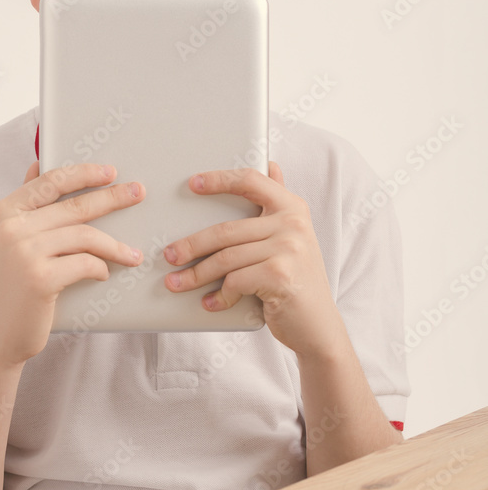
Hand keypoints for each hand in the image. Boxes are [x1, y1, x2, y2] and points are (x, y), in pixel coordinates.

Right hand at [0, 161, 144, 366]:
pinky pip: (86, 263)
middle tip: (138, 193)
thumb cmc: (10, 288)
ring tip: (133, 254)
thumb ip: (26, 205)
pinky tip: (104, 273)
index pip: (50, 181)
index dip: (84, 173)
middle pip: (74, 205)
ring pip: (85, 235)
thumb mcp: (8, 240)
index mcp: (4, 212)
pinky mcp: (40, 278)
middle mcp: (11, 227)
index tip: (110, 172)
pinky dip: (101, 268)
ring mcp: (24, 252)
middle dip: (112, 197)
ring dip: (115, 245)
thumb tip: (38, 163)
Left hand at [161, 163, 342, 357]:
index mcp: (292, 207)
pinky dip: (219, 296)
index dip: (219, 179)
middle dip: (191, 245)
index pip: (250, 181)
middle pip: (226, 230)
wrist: (320, 325)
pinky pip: (235, 281)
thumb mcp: (293, 237)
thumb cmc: (297, 280)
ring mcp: (288, 249)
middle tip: (169, 255)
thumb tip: (271, 164)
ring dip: (196, 275)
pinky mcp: (280, 276)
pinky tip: (210, 303)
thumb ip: (278, 204)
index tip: (192, 184)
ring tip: (176, 283)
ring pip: (225, 258)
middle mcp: (293, 223)